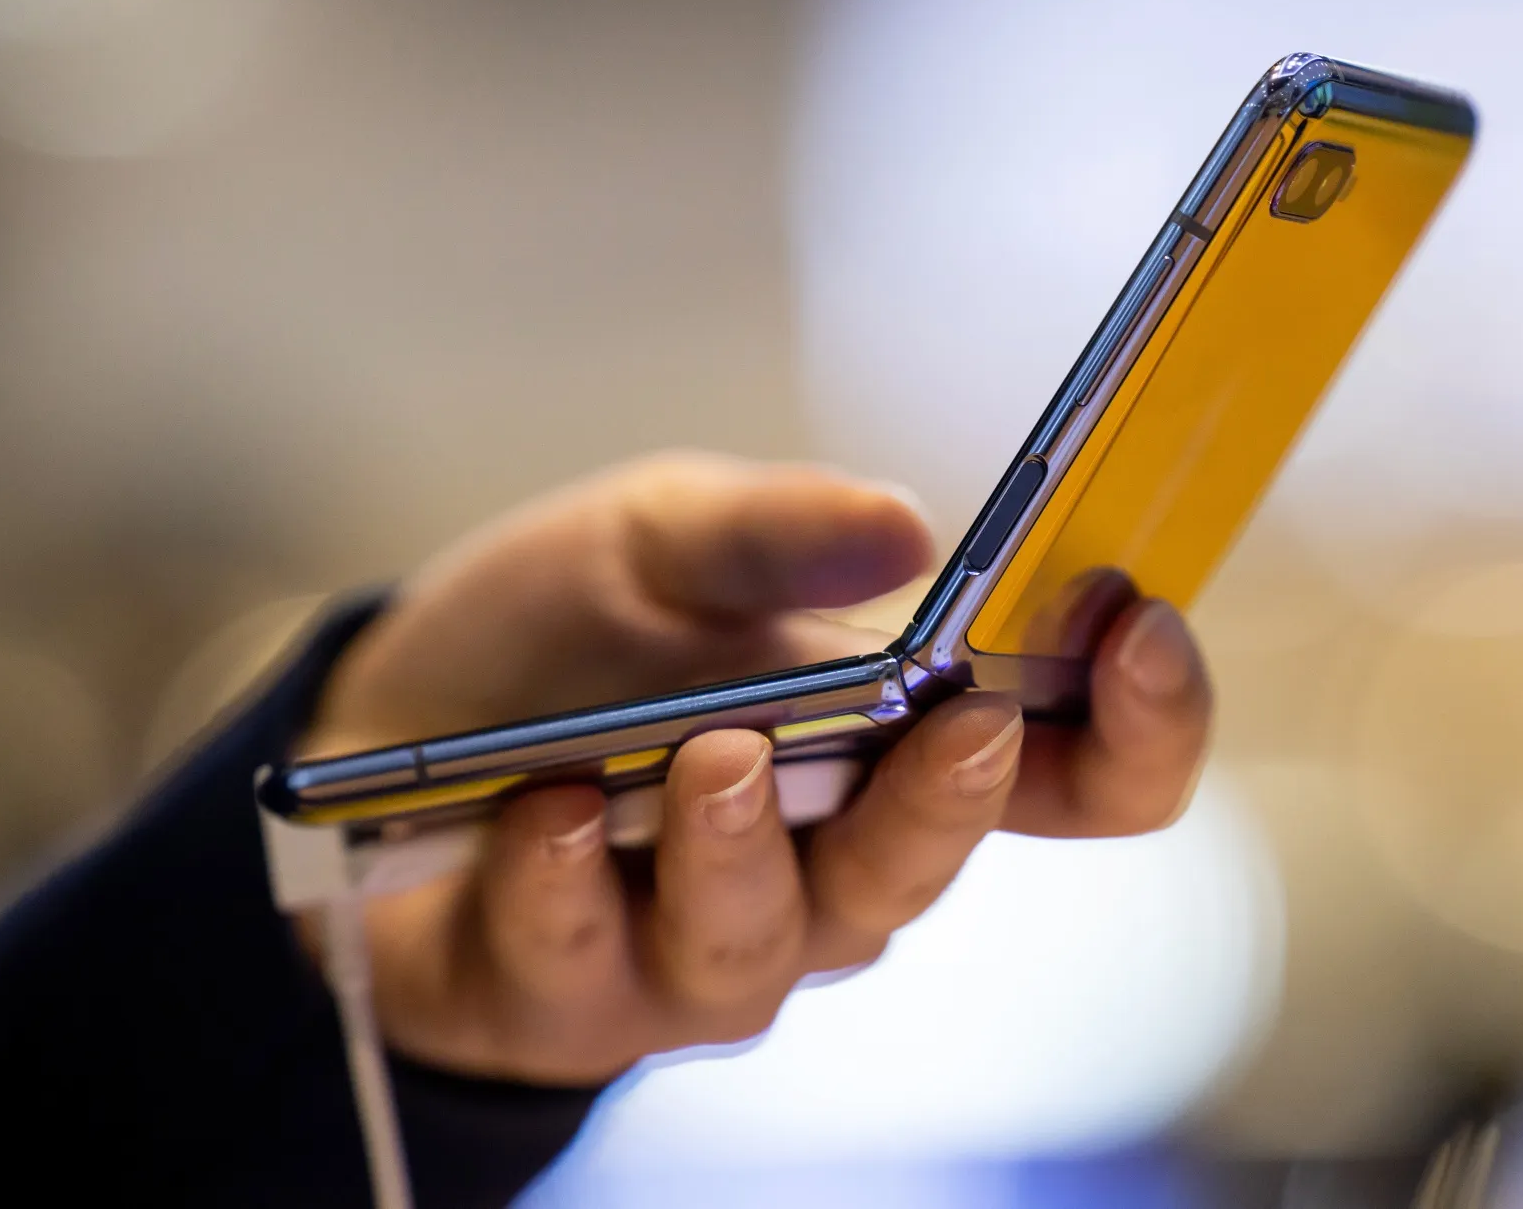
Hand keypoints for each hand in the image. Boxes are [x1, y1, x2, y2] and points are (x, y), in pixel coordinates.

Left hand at [300, 453, 1211, 1084]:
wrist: (379, 719)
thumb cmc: (563, 636)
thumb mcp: (661, 536)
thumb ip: (776, 532)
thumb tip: (908, 529)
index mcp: (893, 747)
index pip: (1070, 773)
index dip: (1143, 725)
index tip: (1142, 627)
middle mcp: (824, 863)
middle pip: (930, 868)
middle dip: (952, 803)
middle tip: (957, 722)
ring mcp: (702, 944)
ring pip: (772, 941)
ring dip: (749, 850)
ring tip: (720, 756)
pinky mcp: (568, 992)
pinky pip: (589, 959)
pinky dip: (571, 881)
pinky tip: (550, 811)